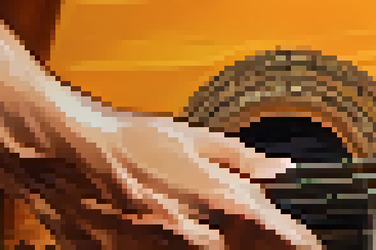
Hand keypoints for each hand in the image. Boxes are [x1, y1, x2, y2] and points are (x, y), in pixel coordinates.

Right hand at [0, 76, 322, 248]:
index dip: (295, 238)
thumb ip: (240, 156)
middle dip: (253, 243)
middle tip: (262, 236)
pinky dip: (173, 247)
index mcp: (215, 196)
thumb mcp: (192, 137)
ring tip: (204, 225)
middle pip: (239, 249)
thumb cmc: (126, 138)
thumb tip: (278, 166)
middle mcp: (191, 229)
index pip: (272, 227)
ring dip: (216, 243)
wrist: (66, 152)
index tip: (308, 245)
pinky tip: (174, 232)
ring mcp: (158, 248)